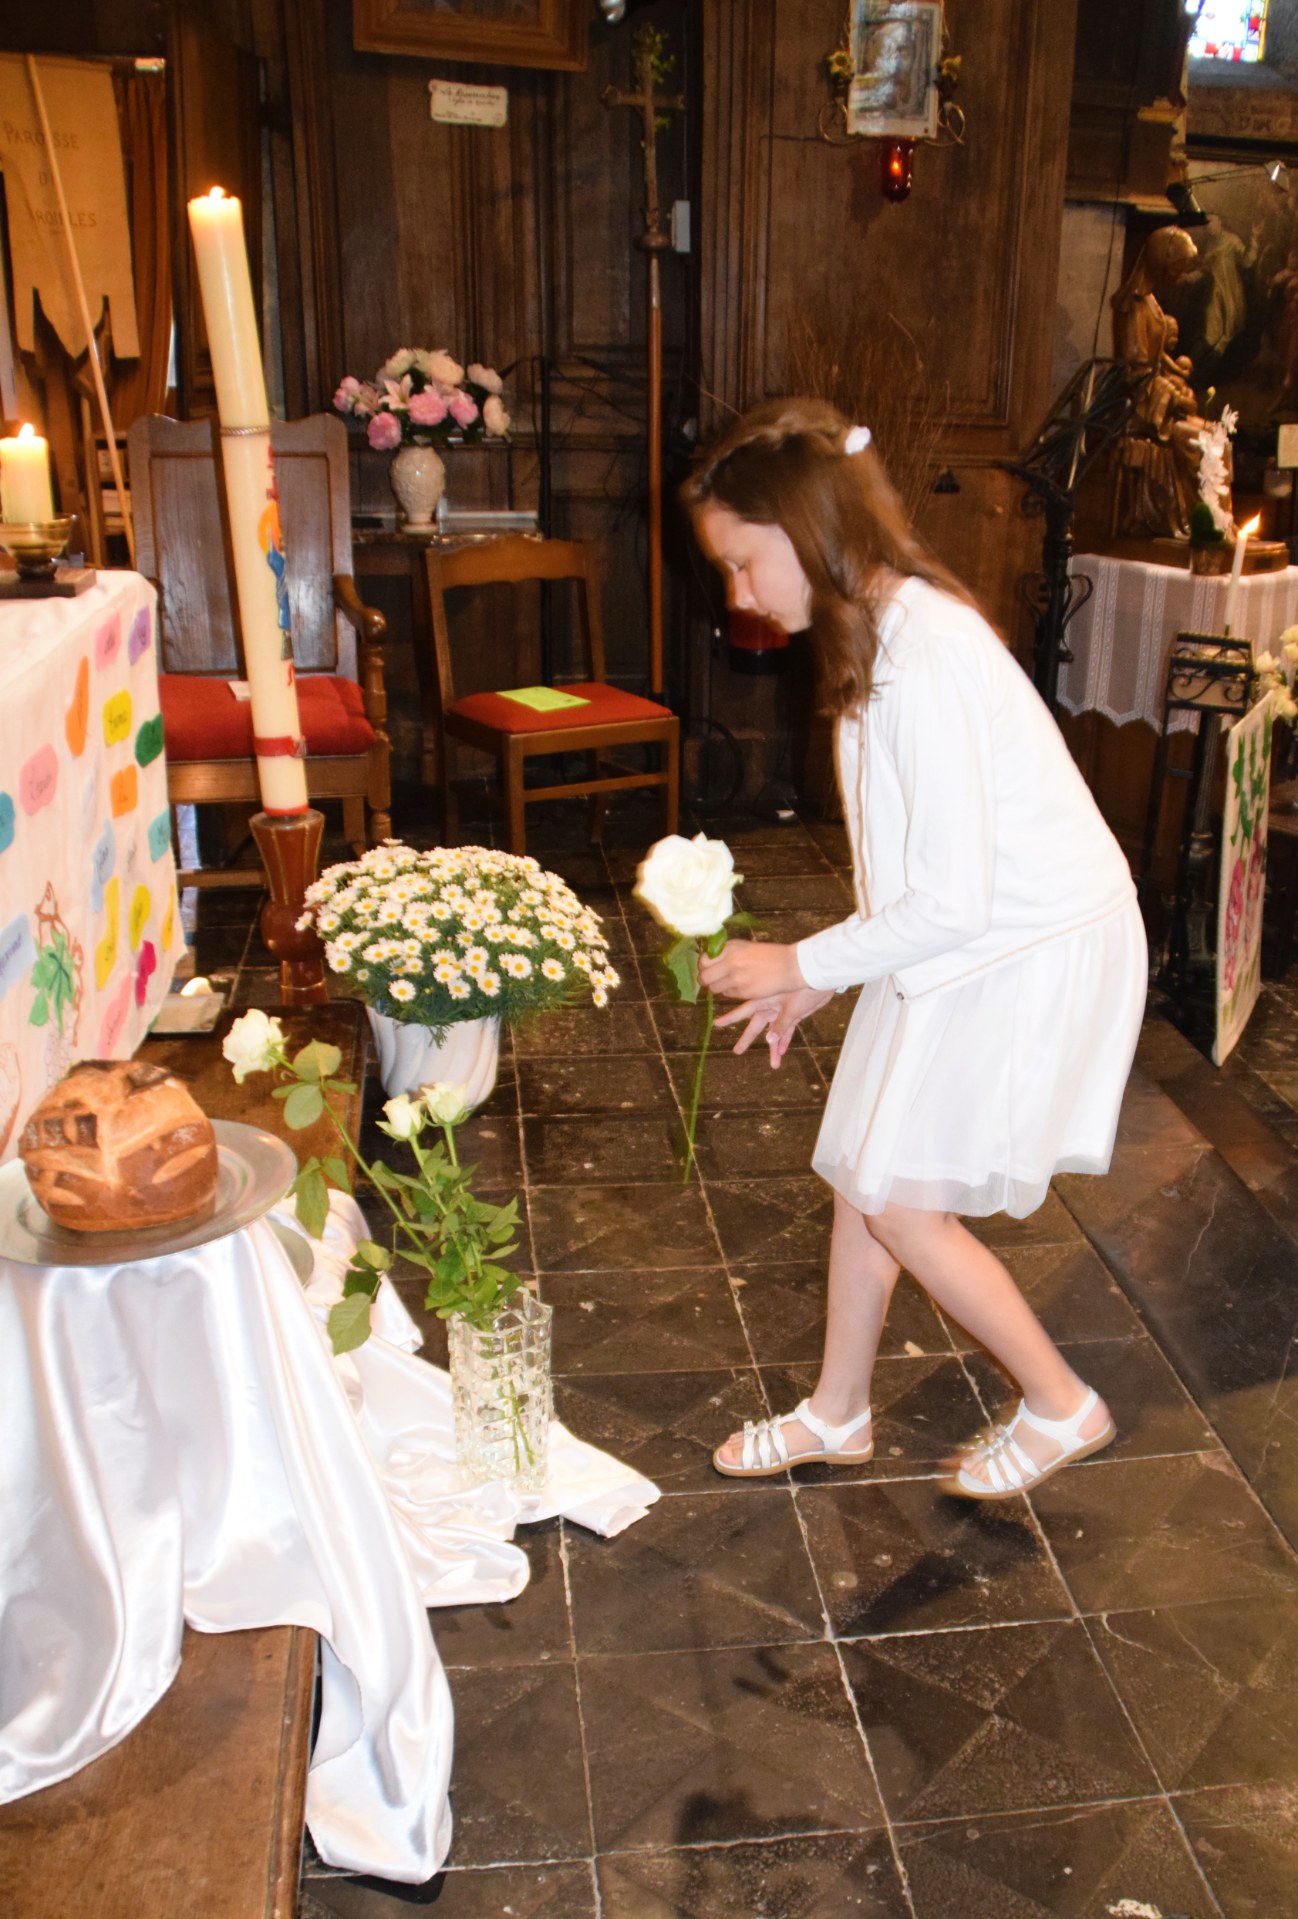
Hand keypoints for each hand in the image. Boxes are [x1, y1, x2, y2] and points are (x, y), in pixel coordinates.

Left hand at [698, 939, 803, 1001]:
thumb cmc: (769, 954)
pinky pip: (728, 995)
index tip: (707, 966)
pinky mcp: (743, 993)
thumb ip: (727, 952)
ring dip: (717, 987)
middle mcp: (731, 963)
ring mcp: (736, 979)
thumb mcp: (746, 946)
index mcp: (731, 949)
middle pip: (704, 977)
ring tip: (727, 982)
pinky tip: (739, 986)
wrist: (789, 966)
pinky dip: (730, 992)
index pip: (704, 960)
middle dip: (704, 980)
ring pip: (714, 989)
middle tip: (710, 979)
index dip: (703, 965)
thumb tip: (710, 959)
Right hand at [714, 984, 834, 1065]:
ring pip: (774, 1033)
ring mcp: (782, 1012)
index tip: (717, 1024)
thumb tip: (768, 1041)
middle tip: (737, 1051)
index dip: (730, 1018)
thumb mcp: (791, 1009)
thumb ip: (780, 1025)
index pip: (744, 1011)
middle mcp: (771, 1007)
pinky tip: (783, 1052)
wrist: (821, 981)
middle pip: (756, 1026)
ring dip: (773, 1048)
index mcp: (765, 1001)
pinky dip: (786, 1040)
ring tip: (773, 1064)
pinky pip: (787, 1031)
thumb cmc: (804, 990)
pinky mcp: (794, 1015)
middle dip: (747, 1039)